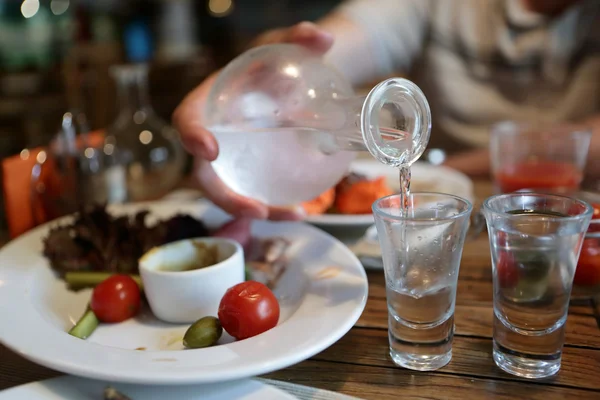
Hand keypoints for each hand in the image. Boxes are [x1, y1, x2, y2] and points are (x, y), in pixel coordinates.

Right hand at [173, 22, 333, 219]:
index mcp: (210, 101)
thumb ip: (297, 38)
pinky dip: (274, 207)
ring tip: (293, 215)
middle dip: (225, 196)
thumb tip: (320, 37)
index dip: (191, 136)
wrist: (282, 79)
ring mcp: (233, 157)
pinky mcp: (251, 169)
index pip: (188, 118)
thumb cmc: (271, 62)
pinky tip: (301, 211)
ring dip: (254, 211)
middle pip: (205, 173)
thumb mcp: (282, 46)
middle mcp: (215, 135)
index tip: (208, 150)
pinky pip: (254, 193)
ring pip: (230, 191)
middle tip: (257, 209)